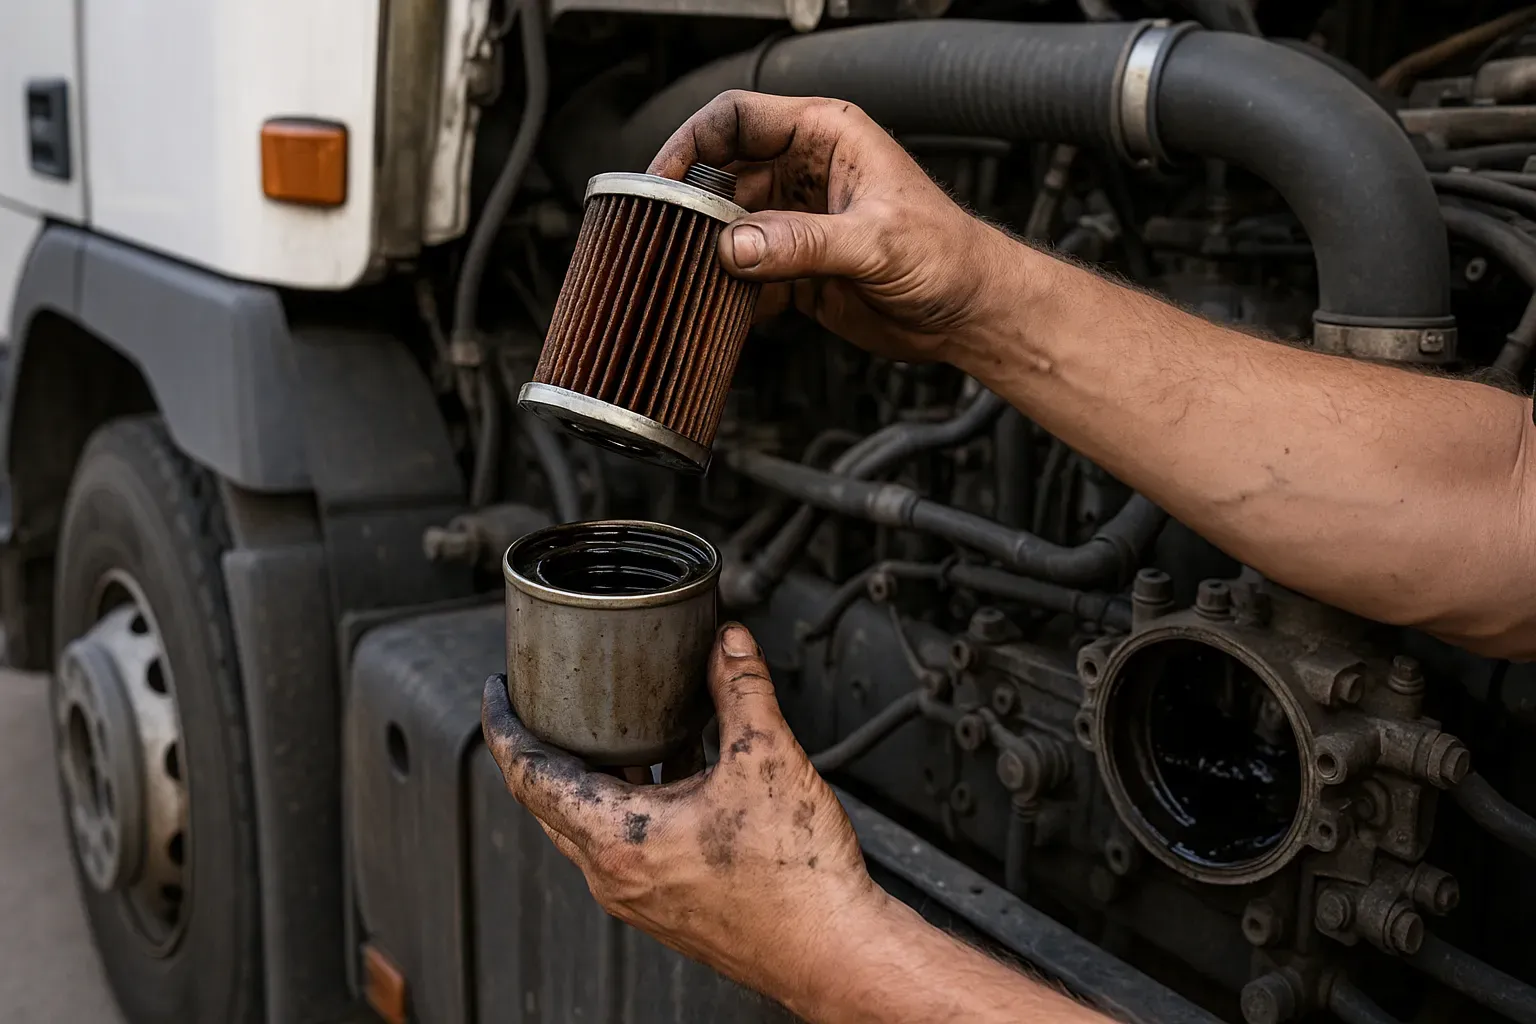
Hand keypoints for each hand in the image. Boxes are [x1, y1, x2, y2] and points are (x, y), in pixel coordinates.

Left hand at [481, 622, 884, 1003]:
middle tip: (549, 698)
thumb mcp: (769, 759)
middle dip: (545, 743)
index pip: (528, 774)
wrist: (836, 951)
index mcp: (618, 840)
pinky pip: (628, 839)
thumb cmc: (798, 881)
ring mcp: (639, 894)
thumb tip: (728, 642)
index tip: (497, 690)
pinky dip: (637, 795)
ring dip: (598, 769)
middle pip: (550, 798)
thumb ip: (742, 689)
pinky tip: (679, 764)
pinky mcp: (668, 903)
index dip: (504, 724)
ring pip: (591, 820)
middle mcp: (615, 875)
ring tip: (618, 721)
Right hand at [648, 91, 1021, 364]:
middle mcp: (804, 173)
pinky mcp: (795, 268)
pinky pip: (745, 275)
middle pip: (722, 177)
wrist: (970, 313)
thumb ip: (804, 243)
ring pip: (729, 230)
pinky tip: (722, 307)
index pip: (737, 119)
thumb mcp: (877, 242)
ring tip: (692, 278)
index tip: (662, 179)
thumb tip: (739, 247)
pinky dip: (729, 292)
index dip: (692, 143)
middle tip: (671, 240)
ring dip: (709, 256)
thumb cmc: (949, 255)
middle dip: (695, 209)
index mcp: (825, 136)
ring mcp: (796, 222)